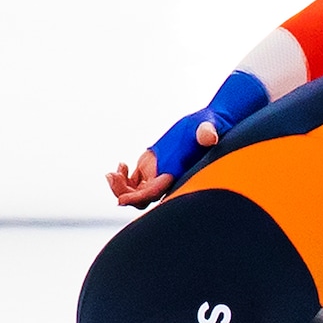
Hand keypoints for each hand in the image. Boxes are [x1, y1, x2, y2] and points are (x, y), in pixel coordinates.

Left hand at [107, 111, 225, 205]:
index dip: (138, 198)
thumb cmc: (210, 125)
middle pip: (142, 199)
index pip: (155, 192)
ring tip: (112, 173)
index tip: (121, 199)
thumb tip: (209, 137)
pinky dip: (123, 179)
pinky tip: (122, 165)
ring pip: (136, 194)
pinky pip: (134, 184)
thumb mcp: (207, 127)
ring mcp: (158, 176)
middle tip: (112, 176)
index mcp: (177, 173)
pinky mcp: (152, 169)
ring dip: (120, 188)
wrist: (208, 123)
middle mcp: (167, 179)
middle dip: (123, 193)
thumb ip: (207, 133)